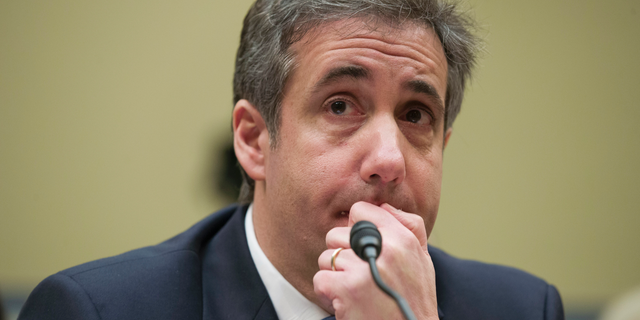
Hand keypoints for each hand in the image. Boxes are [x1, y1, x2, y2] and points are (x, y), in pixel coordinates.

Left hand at [313, 201, 438, 319]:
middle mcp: (385, 249)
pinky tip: (345, 302)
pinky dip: (327, 293)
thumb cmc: (414, 301)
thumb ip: (409, 226)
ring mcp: (364, 269)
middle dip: (342, 255)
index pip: (361, 210)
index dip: (355, 227)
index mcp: (402, 239)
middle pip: (337, 234)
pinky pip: (320, 278)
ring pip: (327, 257)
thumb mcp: (423, 260)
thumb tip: (383, 206)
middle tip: (358, 275)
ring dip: (335, 276)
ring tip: (353, 290)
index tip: (359, 246)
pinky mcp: (347, 289)